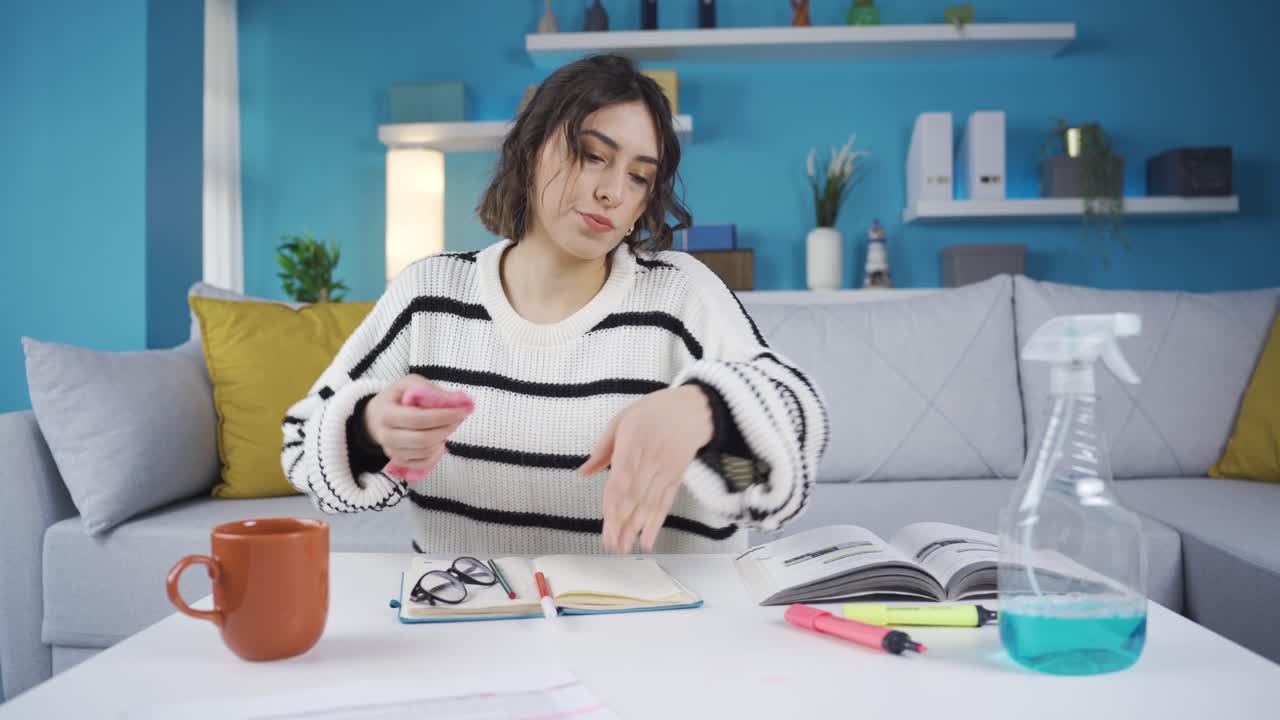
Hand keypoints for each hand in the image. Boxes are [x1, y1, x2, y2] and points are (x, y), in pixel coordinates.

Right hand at [365, 376, 472, 477]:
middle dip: (446, 429)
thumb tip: (455, 401)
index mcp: (386, 414)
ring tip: (448, 426)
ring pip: (425, 452)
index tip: (461, 411)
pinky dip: (437, 455)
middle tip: (459, 419)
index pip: (418, 418)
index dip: (442, 416)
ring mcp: (392, 451)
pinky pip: (423, 464)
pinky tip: (441, 442)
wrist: (376, 416)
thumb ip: (429, 389)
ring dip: (443, 439)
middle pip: (423, 439)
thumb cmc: (396, 398)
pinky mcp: (399, 461)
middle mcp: (386, 436)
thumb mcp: (408, 383)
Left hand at [578, 385, 713, 552]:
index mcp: (635, 441)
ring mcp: (665, 471)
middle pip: (636, 495)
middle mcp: (652, 460)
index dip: (618, 497)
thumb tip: (583, 472)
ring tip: (623, 548)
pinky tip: (647, 540)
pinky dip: (656, 524)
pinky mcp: (675, 479)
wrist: (694, 410)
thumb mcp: (622, 419)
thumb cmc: (654, 412)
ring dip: (636, 528)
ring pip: (649, 504)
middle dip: (623, 522)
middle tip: (611, 544)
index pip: (624, 474)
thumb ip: (602, 449)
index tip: (609, 517)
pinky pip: (665, 504)